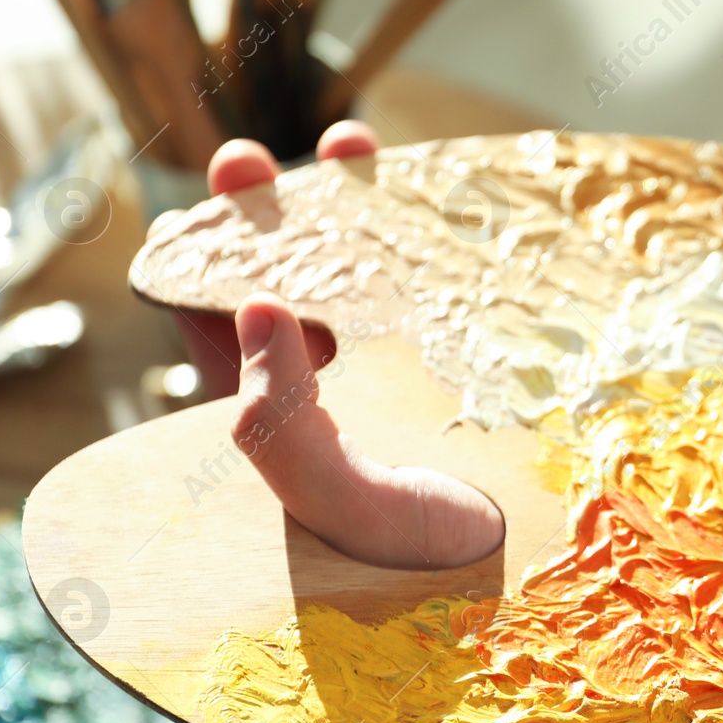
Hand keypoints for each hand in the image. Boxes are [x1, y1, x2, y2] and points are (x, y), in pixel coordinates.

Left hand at [151, 121, 504, 569]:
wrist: (531, 581)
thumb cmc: (421, 562)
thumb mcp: (335, 504)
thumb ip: (282, 426)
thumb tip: (259, 305)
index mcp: (283, 427)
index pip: (221, 334)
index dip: (198, 268)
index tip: (192, 213)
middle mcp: (338, 396)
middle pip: (287, 288)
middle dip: (267, 220)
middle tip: (252, 162)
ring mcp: (404, 375)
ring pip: (364, 279)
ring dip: (352, 210)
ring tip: (348, 141)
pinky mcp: (468, 366)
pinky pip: (439, 292)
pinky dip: (433, 239)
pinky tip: (439, 195)